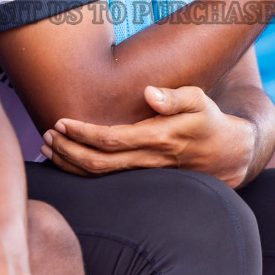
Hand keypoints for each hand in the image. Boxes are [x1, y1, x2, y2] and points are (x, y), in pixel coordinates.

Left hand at [41, 85, 257, 186]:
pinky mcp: (141, 179)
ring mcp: (144, 174)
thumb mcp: (199, 101)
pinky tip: (66, 162)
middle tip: (46, 135)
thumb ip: (174, 97)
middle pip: (97, 164)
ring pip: (98, 177)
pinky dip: (81, 172)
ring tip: (48, 147)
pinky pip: (106, 180)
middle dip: (67, 150)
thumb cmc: (209, 121)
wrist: (228, 155)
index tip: (60, 122)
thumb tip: (149, 94)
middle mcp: (147, 161)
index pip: (110, 140)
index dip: (82, 133)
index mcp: (158, 139)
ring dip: (69, 163)